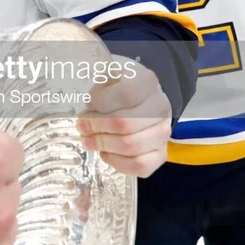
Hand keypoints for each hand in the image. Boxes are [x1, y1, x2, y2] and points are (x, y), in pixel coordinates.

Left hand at [77, 57, 171, 177]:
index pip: (126, 95)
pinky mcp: (161, 153)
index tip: (88, 104)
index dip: (102, 102)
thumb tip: (89, 105)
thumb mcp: (105, 78)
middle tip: (82, 126)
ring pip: (133, 146)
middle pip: (127, 124)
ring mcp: (163, 131)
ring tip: (88, 140)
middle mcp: (161, 107)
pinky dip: (117, 162)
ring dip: (104, 145)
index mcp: (147, 82)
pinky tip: (105, 153)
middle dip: (97, 127)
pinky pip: (140, 166)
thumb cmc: (115, 89)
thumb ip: (96, 89)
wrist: (138, 101)